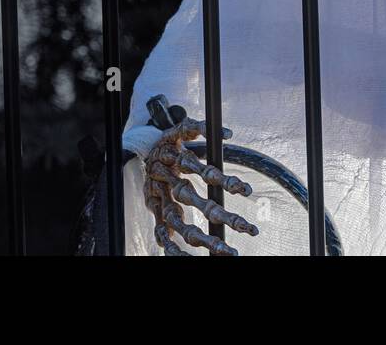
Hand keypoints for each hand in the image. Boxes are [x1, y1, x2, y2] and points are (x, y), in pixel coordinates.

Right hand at [142, 118, 259, 255]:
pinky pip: (161, 232)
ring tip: (227, 251)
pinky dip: (172, 248)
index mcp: (177, 161)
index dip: (225, 181)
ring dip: (202, 238)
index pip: (204, 171)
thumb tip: (228, 134)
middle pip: (195, 201)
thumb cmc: (169, 140)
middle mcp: (168, 182)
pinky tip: (186, 258)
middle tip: (248, 228)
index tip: (247, 190)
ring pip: (179, 223)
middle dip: (222, 215)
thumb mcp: (181, 127)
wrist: (138, 149)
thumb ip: (201, 127)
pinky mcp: (153, 210)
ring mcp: (159, 199)